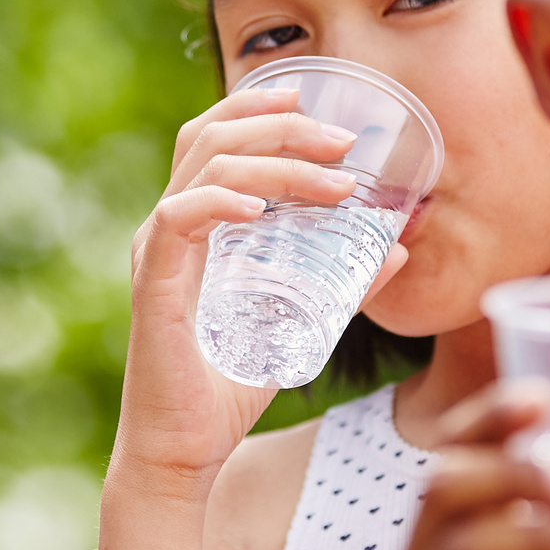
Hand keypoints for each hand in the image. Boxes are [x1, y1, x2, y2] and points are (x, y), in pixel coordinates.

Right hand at [113, 80, 402, 489]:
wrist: (184, 452)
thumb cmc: (228, 389)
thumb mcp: (301, 322)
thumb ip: (342, 282)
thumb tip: (396, 247)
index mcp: (194, 225)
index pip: (214, 137)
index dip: (258, 105)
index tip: (313, 97)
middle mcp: (169, 228)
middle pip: (211, 135)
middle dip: (280, 122)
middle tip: (343, 138)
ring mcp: (156, 253)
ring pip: (206, 167)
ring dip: (276, 161)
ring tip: (334, 180)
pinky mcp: (153, 285)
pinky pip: (178, 219)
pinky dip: (221, 200)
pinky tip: (261, 207)